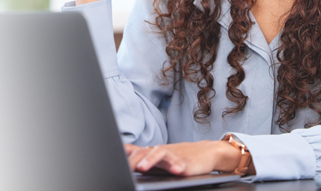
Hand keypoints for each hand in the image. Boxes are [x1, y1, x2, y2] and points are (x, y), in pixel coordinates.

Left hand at [123, 141, 239, 176]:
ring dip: (150, 160)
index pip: (136, 152)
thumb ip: (140, 153)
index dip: (125, 156)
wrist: (206, 152)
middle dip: (133, 159)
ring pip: (160, 153)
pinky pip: (182, 164)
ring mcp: (174, 157)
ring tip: (142, 167)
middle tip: (124, 168)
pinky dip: (178, 166)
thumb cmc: (179, 156)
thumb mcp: (157, 155)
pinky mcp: (187, 164)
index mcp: (152, 152)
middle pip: (144, 152)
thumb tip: (123, 150)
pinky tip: (175, 170)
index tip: (114, 161)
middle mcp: (161, 152)